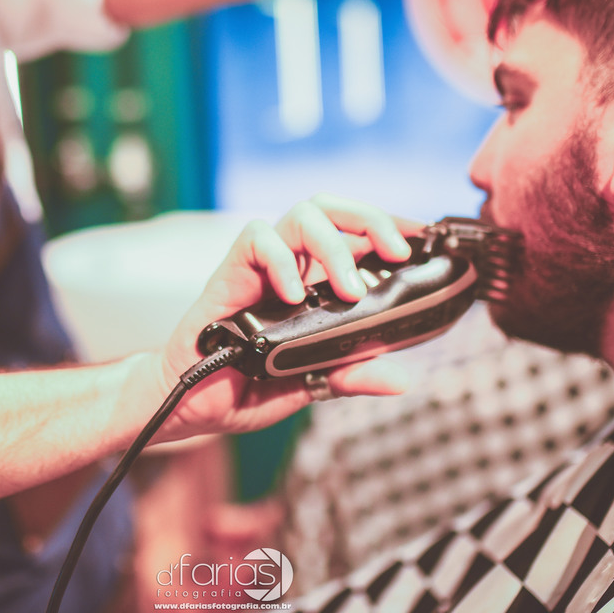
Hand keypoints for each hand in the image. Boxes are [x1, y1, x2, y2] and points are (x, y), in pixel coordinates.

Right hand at [155, 195, 420, 440]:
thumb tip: (399, 378)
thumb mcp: (309, 385)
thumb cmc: (244, 387)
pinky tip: (294, 295)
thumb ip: (349, 374)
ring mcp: (260, 267)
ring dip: (333, 245)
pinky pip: (256, 239)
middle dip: (370, 219)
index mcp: (314, 282)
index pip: (354, 233)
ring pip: (301, 215)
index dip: (388, 225)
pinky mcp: (229, 273)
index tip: (422, 240)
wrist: (191, 404)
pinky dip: (281, 260)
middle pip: (332, 208)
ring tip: (348, 289)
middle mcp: (290, 265)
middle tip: (395, 253)